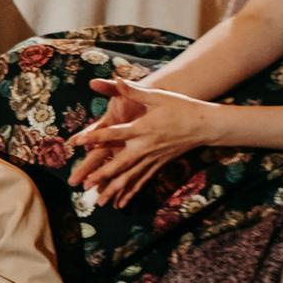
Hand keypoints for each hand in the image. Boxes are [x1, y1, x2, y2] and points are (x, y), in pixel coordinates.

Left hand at [67, 77, 212, 207]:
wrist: (205, 124)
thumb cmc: (180, 107)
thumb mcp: (157, 96)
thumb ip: (133, 91)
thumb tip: (115, 78)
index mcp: (142, 128)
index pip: (114, 134)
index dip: (94, 137)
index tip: (77, 142)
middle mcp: (146, 147)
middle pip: (120, 163)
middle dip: (101, 175)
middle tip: (83, 184)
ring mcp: (153, 158)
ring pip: (130, 177)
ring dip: (113, 190)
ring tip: (97, 203)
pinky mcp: (159, 164)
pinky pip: (142, 181)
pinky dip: (131, 192)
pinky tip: (121, 204)